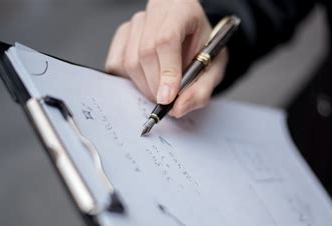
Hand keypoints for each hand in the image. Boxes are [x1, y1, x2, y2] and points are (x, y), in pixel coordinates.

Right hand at [105, 0, 227, 117]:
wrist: (195, 40)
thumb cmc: (205, 51)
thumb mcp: (214, 69)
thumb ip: (201, 90)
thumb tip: (178, 108)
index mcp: (182, 9)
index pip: (167, 39)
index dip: (167, 72)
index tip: (168, 98)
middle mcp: (156, 10)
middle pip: (146, 52)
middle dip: (156, 85)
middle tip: (167, 101)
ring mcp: (136, 21)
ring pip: (129, 61)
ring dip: (144, 86)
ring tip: (161, 91)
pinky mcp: (122, 34)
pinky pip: (117, 63)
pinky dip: (130, 80)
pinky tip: (147, 80)